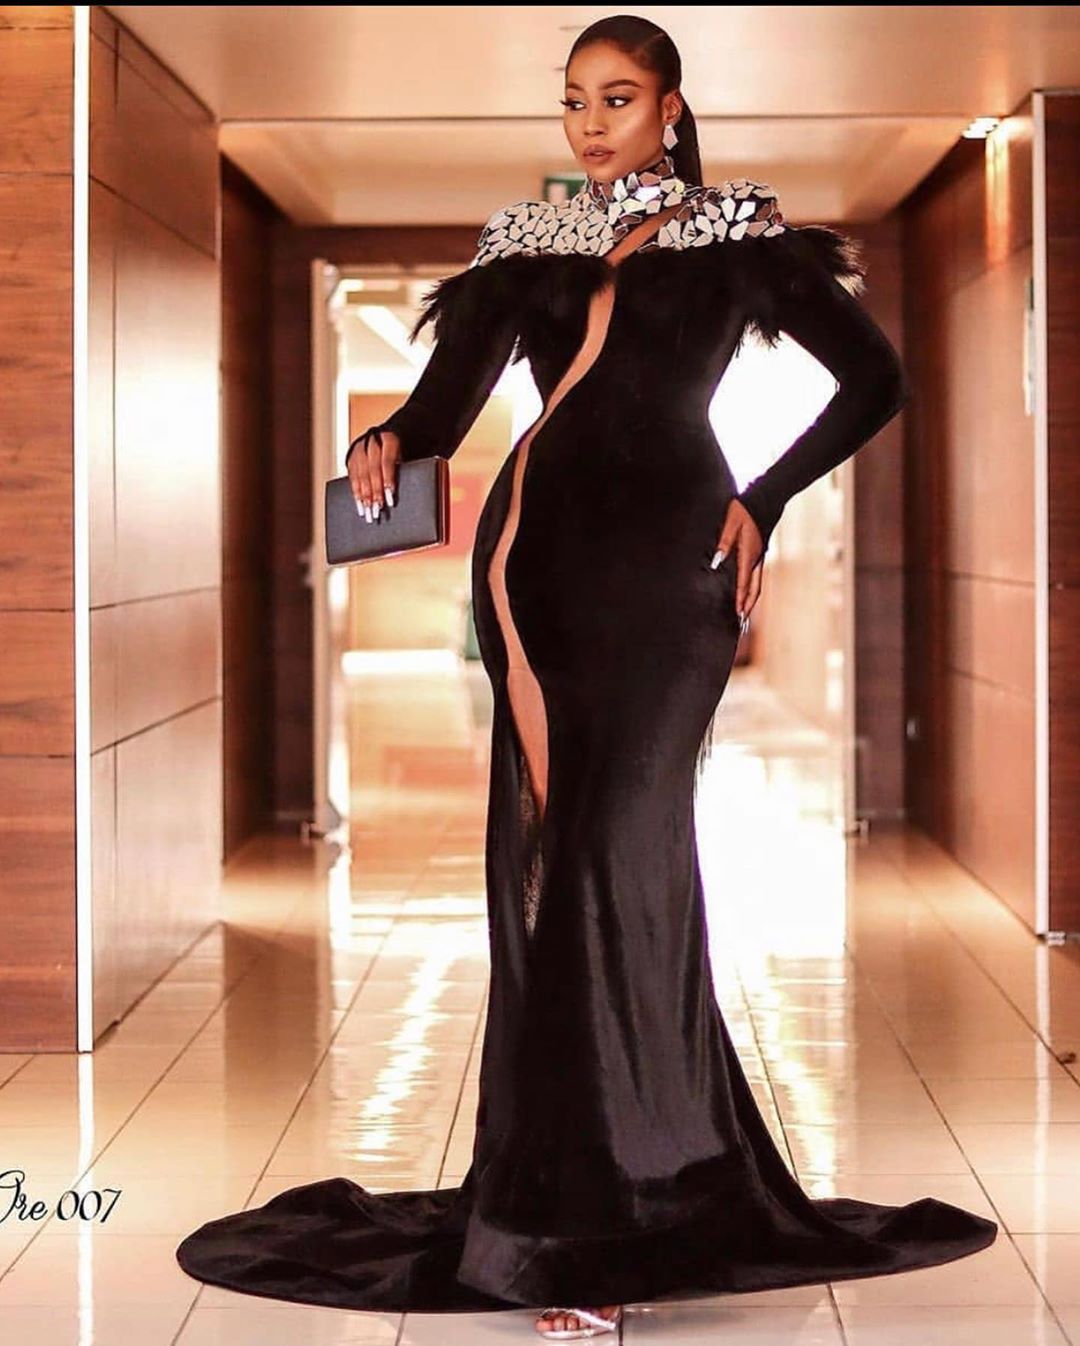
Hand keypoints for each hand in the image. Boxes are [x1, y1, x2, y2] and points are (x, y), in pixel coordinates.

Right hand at [347, 426, 401, 521]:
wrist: (383, 436)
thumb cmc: (398, 450)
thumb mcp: (404, 454)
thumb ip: (403, 469)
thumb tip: (403, 493)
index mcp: (388, 440)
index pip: (387, 462)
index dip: (388, 479)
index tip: (390, 496)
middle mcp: (372, 444)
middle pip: (372, 471)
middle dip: (375, 492)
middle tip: (378, 509)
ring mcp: (360, 451)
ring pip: (361, 476)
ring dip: (364, 496)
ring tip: (369, 511)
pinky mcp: (352, 458)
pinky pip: (353, 478)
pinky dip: (356, 493)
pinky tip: (360, 505)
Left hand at [711, 498, 763, 622]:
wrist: (764, 500)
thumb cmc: (744, 510)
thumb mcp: (730, 523)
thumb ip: (723, 542)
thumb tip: (716, 561)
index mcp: (748, 552)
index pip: (743, 581)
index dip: (739, 597)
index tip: (737, 612)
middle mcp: (756, 558)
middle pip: (753, 587)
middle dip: (747, 604)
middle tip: (742, 621)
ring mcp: (759, 557)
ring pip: (757, 583)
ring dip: (751, 599)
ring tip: (745, 613)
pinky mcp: (759, 554)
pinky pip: (757, 576)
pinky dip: (753, 589)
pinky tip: (748, 594)